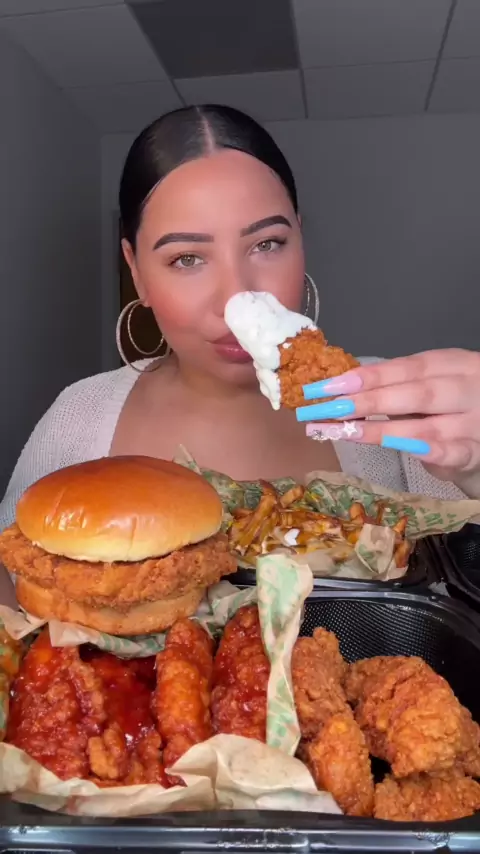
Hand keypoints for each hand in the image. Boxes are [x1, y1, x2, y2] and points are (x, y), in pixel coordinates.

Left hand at [296, 349, 479, 496]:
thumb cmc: (448, 410)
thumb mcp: (427, 388)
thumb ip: (393, 388)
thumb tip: (340, 389)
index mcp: (453, 365)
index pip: (408, 368)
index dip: (369, 376)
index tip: (331, 386)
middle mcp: (467, 389)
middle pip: (417, 394)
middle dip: (370, 402)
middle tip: (330, 409)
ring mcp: (474, 423)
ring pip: (428, 427)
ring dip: (383, 431)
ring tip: (347, 432)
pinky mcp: (475, 453)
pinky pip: (456, 453)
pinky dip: (433, 453)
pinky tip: (412, 452)